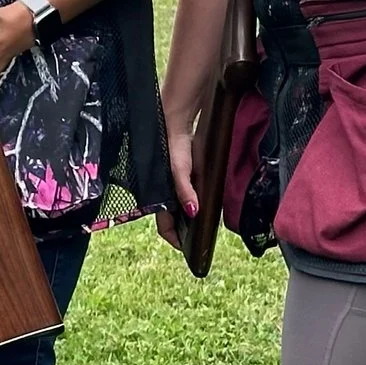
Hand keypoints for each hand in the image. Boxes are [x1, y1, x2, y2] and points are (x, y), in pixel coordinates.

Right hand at [153, 106, 199, 248]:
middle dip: (184, 231)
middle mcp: (165, 190)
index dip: (174, 239)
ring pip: (179, 208)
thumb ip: (184, 189)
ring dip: (190, 218)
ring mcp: (173, 183)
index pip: (163, 225)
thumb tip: (192, 212)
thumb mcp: (180, 167)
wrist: (176, 116)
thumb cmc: (172, 141)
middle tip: (199, 238)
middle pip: (171, 219)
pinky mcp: (183, 174)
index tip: (187, 248)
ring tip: (205, 222)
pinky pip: (187, 194)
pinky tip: (206, 201)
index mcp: (159, 192)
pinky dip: (195, 202)